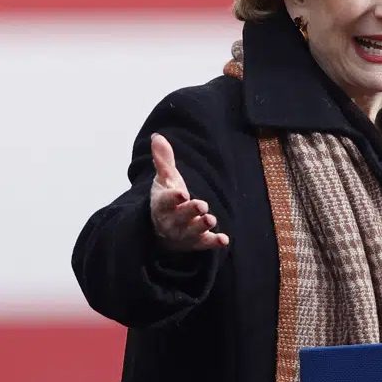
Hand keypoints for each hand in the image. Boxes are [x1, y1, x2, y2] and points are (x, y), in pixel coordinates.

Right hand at [149, 133, 229, 250]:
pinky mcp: (194, 243)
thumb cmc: (167, 200)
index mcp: (162, 204)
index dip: (172, 198)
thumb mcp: (164, 180)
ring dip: (200, 226)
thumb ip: (164, 161)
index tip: (181, 193)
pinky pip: (203, 244)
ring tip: (210, 219)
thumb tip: (157, 137)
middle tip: (201, 204)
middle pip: (179, 217)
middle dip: (189, 211)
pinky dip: (212, 242)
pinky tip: (224, 240)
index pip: (165, 201)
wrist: (161, 229)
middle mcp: (171, 220)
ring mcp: (183, 233)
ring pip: (190, 232)